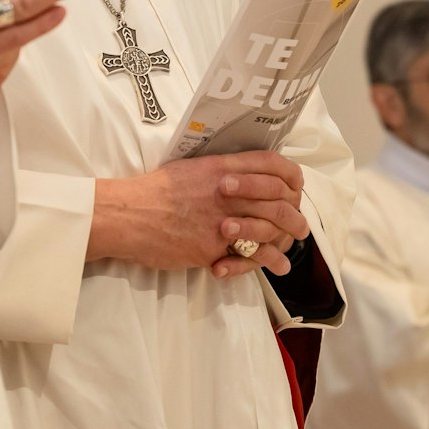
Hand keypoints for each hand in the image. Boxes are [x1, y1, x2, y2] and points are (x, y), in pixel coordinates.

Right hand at [89, 151, 310, 279]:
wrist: (127, 215)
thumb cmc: (154, 191)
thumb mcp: (189, 168)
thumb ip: (218, 170)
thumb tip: (239, 175)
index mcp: (221, 166)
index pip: (270, 164)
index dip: (289, 176)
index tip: (295, 187)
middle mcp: (227, 191)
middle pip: (278, 199)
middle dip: (295, 214)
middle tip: (301, 225)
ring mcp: (222, 220)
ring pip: (270, 228)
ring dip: (287, 238)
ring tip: (294, 244)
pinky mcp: (214, 247)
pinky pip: (249, 253)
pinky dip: (267, 260)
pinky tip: (277, 265)